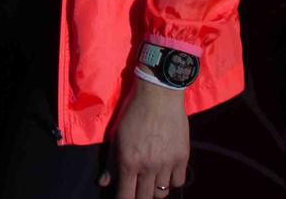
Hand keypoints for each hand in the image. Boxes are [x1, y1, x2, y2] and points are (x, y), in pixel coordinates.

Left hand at [100, 80, 189, 198]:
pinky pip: (178, 182)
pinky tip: (165, 173)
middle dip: (139, 197)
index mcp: (128, 162)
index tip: (123, 198)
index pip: (126, 195)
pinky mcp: (182, 159)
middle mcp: (148, 167)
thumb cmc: (132, 113)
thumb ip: (111, 163)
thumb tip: (103, 183)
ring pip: (162, 192)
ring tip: (150, 181)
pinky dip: (171, 181)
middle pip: (145, 197)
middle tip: (137, 190)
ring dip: (155, 189)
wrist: (159, 97)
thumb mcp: (116, 137)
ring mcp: (167, 164)